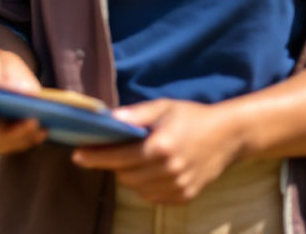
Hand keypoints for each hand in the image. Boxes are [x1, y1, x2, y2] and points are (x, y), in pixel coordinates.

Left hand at [72, 99, 239, 204]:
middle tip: (107, 150)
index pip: (119, 156)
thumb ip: (136, 115)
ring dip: (129, 174)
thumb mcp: (164, 107)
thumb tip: (109, 119)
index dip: (96, 156)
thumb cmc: (192, 116)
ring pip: (136, 187)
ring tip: (134, 157)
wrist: (228, 136)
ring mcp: (176, 187)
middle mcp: (168, 170)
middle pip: (124, 174)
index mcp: (161, 146)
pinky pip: (151, 196)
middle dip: (112, 163)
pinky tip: (151, 169)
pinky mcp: (183, 198)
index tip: (77, 155)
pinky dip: (145, 184)